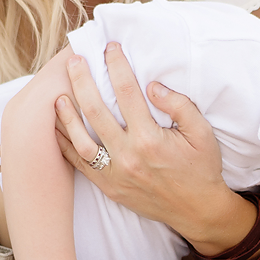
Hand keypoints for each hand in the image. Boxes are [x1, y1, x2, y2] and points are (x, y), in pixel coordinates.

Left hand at [54, 43, 236, 239]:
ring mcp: (114, 173)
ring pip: (80, 139)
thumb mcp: (202, 133)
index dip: (117, 66)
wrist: (197, 211)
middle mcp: (128, 156)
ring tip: (57, 93)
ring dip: (67, 114)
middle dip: (82, 80)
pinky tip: (58, 128)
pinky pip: (79, 164)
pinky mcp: (108, 186)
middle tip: (75, 60)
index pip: (127, 92)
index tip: (111, 48)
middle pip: (95, 110)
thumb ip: (179, 106)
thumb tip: (152, 86)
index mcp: (150, 139)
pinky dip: (65, 145)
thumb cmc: (201, 168)